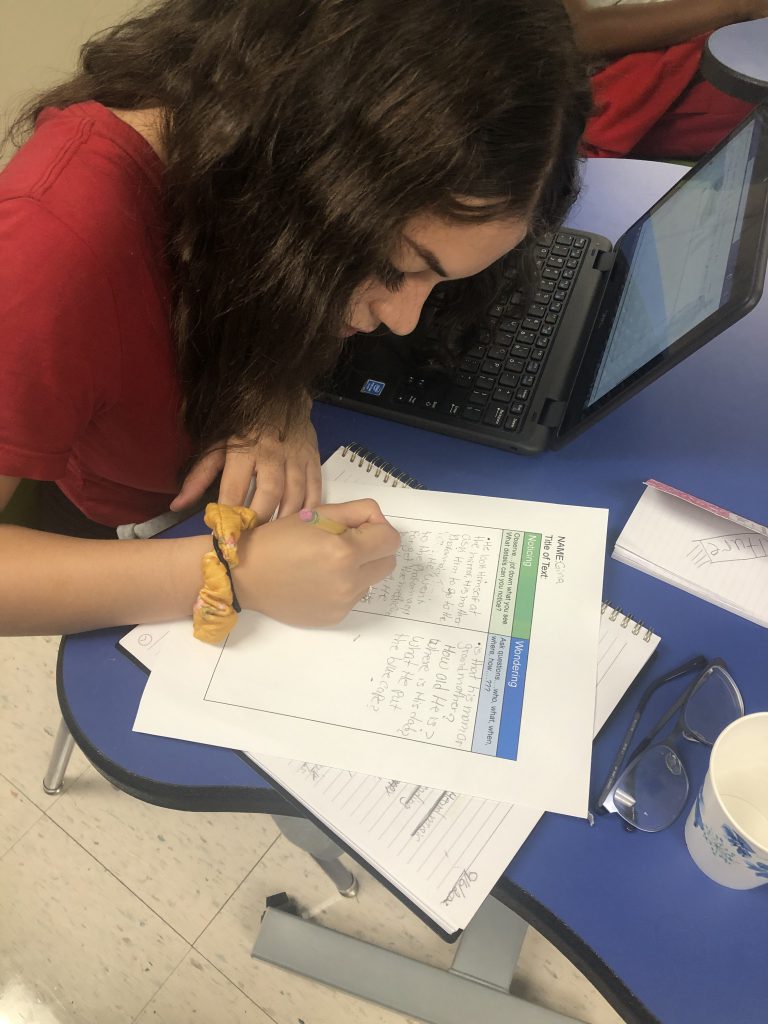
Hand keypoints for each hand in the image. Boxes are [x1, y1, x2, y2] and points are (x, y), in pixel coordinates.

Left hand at [171, 417, 321, 523]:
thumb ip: (199, 477)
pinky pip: (315, 490)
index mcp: (244, 450)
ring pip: (295, 494)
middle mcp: (272, 454)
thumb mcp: (217, 446)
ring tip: (273, 535)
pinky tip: (299, 524)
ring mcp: (296, 457)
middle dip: (259, 519)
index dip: (229, 513)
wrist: (279, 398)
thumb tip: (177, 505)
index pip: (234, 487)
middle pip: (269, 493)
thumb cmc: (243, 427)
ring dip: (284, 519)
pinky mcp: (313, 459)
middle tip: (251, 537)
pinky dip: (309, 510)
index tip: (224, 534)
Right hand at [232, 499, 400, 626]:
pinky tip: (319, 579)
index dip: (377, 528)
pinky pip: (355, 597)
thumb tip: (380, 522)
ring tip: (328, 562)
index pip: (391, 539)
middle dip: (375, 548)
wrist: (247, 575)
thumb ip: (358, 512)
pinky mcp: (334, 617)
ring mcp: (343, 604)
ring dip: (360, 568)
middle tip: (347, 542)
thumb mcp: (318, 512)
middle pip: (388, 562)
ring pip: (373, 580)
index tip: (357, 527)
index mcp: (346, 552)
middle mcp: (349, 582)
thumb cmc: (279, 539)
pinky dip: (345, 585)